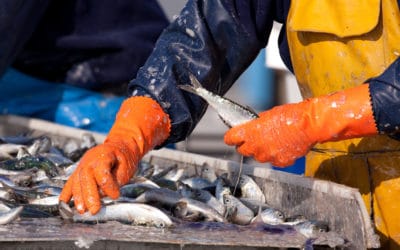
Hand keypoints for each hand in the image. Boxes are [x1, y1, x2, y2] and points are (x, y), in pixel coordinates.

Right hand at [59, 96, 169, 213]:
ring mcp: (81, 165)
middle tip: (94, 211)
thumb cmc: (124, 157)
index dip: (108, 186)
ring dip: (78, 197)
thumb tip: (104, 194)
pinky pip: (70, 182)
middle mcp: (89, 159)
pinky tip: (63, 204)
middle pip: (86, 178)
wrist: (119, 145)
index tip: (116, 196)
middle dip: (89, 196)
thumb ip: (116, 180)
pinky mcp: (78, 171)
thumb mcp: (126, 168)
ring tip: (82, 211)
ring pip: (76, 181)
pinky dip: (66, 193)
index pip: (102, 173)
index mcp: (103, 155)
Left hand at [224, 84, 377, 166]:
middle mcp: (256, 146)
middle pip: (242, 150)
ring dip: (261, 151)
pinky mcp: (280, 162)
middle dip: (246, 145)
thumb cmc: (290, 116)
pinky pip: (273, 160)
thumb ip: (256, 124)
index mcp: (250, 132)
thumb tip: (252, 127)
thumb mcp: (267, 115)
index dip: (230, 138)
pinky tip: (283, 146)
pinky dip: (276, 155)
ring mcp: (268, 156)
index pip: (230, 138)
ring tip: (272, 141)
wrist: (309, 125)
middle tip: (252, 139)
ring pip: (258, 156)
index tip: (231, 137)